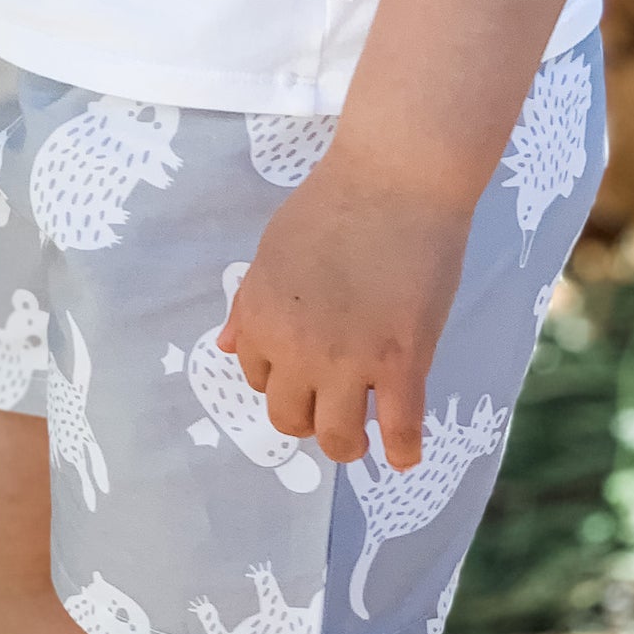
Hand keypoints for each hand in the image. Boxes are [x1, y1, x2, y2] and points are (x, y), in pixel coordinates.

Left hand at [219, 156, 473, 467]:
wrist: (393, 179)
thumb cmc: (333, 202)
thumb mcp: (272, 251)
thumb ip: (250, 303)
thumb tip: (226, 346)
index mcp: (260, 319)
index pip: (255, 376)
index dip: (279, 378)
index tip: (301, 375)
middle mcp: (296, 350)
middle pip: (288, 418)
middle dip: (307, 419)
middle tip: (332, 409)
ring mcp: (349, 361)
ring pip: (337, 437)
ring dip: (346, 445)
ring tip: (361, 438)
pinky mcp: (402, 363)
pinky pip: (399, 429)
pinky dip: (404, 451)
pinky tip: (407, 454)